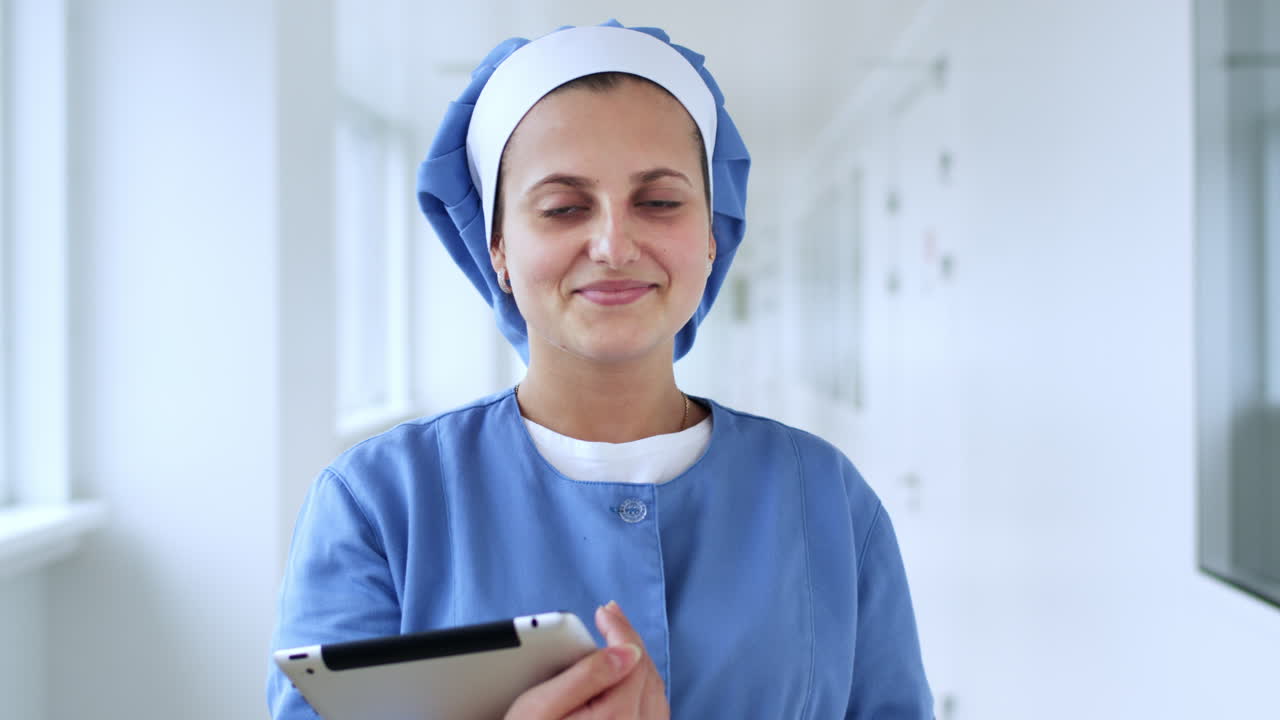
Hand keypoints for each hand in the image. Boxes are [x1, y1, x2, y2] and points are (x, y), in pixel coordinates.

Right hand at [505, 601, 669, 718]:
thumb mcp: (543, 706)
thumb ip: (587, 675)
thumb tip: (627, 651)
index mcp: (617, 717)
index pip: (633, 658)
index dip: (620, 628)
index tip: (604, 611)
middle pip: (646, 672)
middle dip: (629, 640)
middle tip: (610, 617)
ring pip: (654, 692)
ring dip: (638, 662)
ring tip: (617, 640)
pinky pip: (653, 713)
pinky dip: (643, 687)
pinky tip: (626, 676)